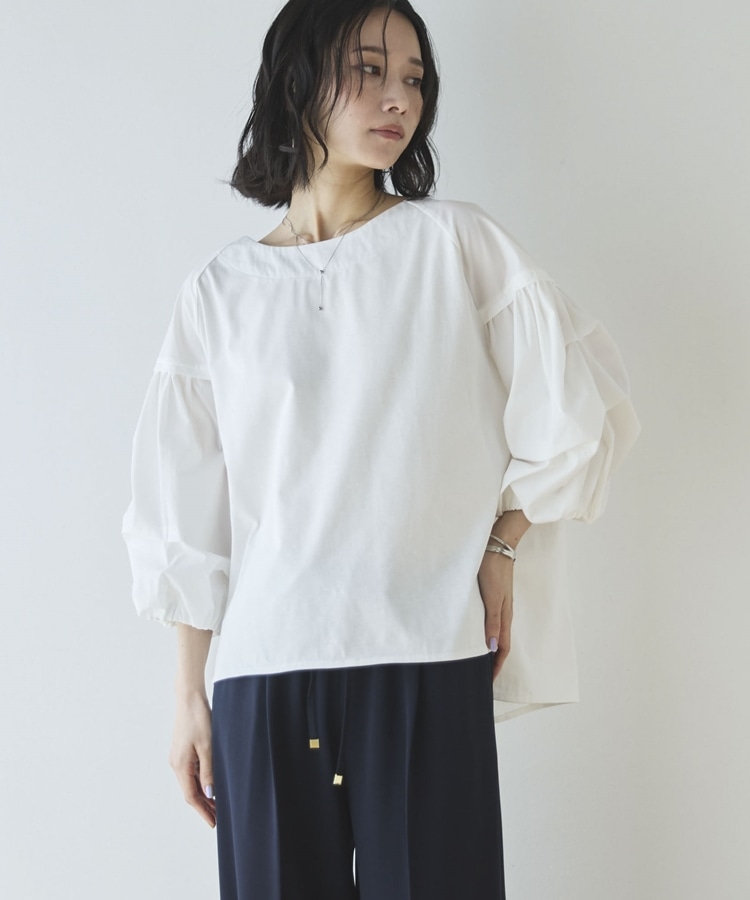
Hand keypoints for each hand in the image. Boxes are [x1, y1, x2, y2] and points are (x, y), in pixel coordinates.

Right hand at [168, 692, 216, 827]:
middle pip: (190, 792)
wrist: (189, 697)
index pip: (191, 796)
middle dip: (203, 806)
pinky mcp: (182, 750)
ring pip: (190, 783)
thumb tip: (210, 793)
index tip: (213, 823)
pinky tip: (210, 783)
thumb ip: (209, 771)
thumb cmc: (198, 718)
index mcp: (181, 765)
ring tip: (217, 804)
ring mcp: (178, 757)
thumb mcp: (207, 746)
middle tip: (218, 818)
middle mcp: (176, 764)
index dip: (203, 811)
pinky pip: (191, 772)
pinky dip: (200, 782)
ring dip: (203, 794)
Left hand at [477, 551, 513, 680]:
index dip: (496, 665)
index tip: (488, 681)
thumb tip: (492, 648)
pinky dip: (484, 632)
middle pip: (499, 643)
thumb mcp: (492, 597)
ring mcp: (498, 605)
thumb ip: (492, 622)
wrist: (497, 545)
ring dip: (488, 647)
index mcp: (504, 616)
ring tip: (477, 658)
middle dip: (492, 660)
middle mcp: (503, 613)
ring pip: (494, 632)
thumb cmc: (493, 570)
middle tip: (481, 674)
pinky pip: (489, 621)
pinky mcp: (491, 596)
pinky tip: (475, 633)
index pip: (503, 648)